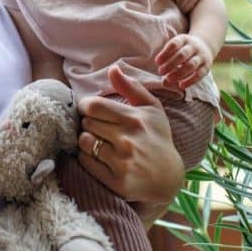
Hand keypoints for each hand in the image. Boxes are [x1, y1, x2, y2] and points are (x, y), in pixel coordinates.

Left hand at [76, 66, 183, 223]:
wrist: (168, 178)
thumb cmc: (157, 138)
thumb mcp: (151, 109)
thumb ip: (131, 87)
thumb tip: (113, 68)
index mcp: (135, 119)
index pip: (92, 106)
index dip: (86, 106)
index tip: (91, 111)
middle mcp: (128, 140)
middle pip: (86, 123)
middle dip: (88, 124)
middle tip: (97, 128)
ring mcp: (122, 162)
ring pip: (84, 142)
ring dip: (86, 141)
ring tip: (97, 141)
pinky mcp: (116, 181)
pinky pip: (86, 162)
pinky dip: (86, 157)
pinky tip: (98, 156)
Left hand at [156, 33, 212, 90]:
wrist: (205, 46)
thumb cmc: (183, 50)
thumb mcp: (175, 49)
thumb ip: (167, 61)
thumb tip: (163, 82)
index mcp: (184, 39)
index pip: (174, 44)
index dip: (165, 53)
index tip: (157, 62)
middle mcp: (194, 46)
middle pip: (182, 54)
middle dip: (170, 64)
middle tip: (160, 71)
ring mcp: (202, 56)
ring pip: (191, 64)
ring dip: (179, 73)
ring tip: (168, 79)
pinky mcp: (206, 67)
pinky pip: (199, 74)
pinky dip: (190, 81)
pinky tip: (181, 86)